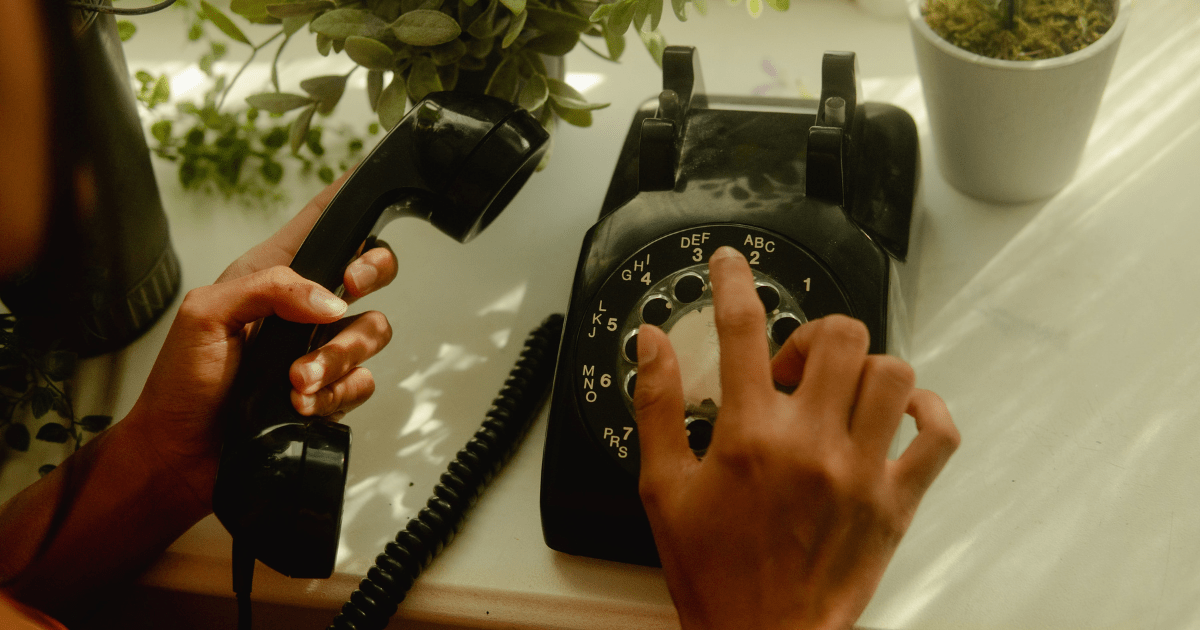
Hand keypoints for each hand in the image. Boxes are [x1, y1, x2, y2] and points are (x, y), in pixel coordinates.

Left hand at [124, 171, 397, 510]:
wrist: (183, 454)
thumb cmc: (182, 383)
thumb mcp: (206, 315)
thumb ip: (269, 289)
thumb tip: (331, 299)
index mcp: (273, 273)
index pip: (322, 221)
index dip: (350, 198)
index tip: (371, 182)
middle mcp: (305, 306)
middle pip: (373, 268)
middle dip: (371, 274)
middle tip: (348, 291)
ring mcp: (321, 349)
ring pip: (373, 331)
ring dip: (337, 358)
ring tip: (297, 381)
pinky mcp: (331, 390)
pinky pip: (363, 382)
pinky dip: (336, 394)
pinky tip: (301, 404)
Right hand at [635, 246, 958, 629]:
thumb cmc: (714, 574)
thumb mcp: (663, 487)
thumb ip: (658, 405)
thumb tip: (651, 343)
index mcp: (749, 437)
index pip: (742, 329)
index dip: (735, 280)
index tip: (731, 263)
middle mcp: (811, 445)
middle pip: (839, 337)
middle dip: (811, 336)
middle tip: (788, 368)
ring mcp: (861, 472)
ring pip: (892, 373)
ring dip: (862, 367)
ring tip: (835, 392)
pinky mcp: (896, 501)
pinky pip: (939, 435)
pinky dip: (927, 409)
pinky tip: (898, 412)